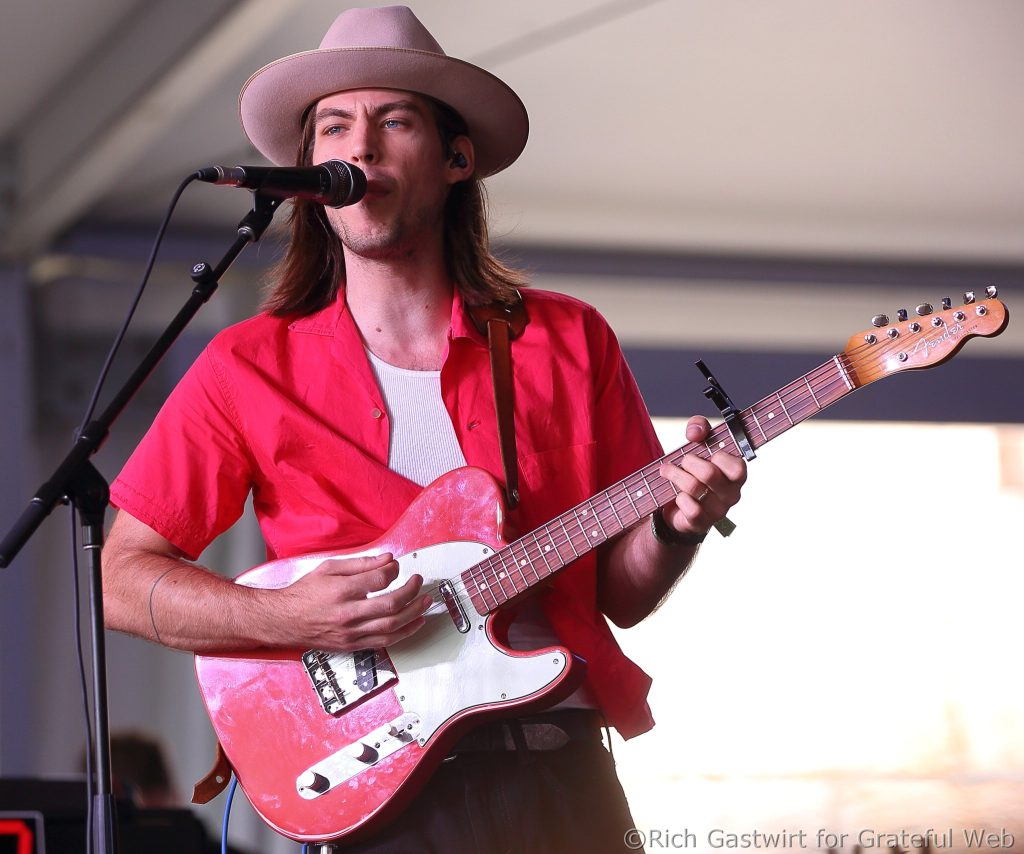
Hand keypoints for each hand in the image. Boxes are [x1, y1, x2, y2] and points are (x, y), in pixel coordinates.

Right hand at [280, 553, 429, 649]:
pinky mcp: (352, 645)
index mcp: (341, 591)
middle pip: (391, 605)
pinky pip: (384, 641)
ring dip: (414, 613)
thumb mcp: (328, 569)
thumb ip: (360, 564)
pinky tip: (414, 624)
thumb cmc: (304, 594)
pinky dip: (403, 633)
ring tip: (425, 602)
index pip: (379, 580)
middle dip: (411, 592)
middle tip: (418, 582)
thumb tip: (386, 559)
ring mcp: (351, 633)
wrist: (284, 621)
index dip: (393, 571)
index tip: (396, 566)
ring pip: (392, 626)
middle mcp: (348, 614)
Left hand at [657, 416, 746, 541]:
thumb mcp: (698, 443)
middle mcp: (732, 495)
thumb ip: (699, 427)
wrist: (679, 503)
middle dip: (688, 462)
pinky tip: (677, 495)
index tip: (708, 454)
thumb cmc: (694, 470)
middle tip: (682, 461)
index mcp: (736, 475)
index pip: (737, 467)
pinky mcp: (701, 523)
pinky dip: (679, 498)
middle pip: (709, 474)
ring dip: (675, 475)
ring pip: (694, 488)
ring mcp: (718, 511)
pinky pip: (691, 509)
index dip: (718, 457)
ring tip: (667, 471)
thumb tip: (695, 432)